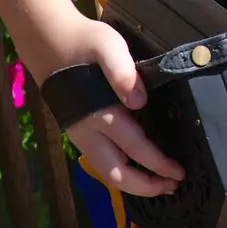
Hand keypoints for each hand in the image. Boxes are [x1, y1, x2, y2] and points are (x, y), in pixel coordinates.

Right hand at [38, 17, 184, 198]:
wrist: (47, 41)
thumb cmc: (83, 42)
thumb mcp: (107, 45)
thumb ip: (122, 71)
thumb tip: (139, 102)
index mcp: (98, 112)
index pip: (134, 148)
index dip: (158, 164)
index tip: (179, 172)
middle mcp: (86, 131)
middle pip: (116, 174)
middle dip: (145, 186)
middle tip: (172, 185)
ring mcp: (79, 135)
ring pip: (106, 172)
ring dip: (132, 183)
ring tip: (158, 183)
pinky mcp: (77, 132)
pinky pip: (100, 162)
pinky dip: (120, 172)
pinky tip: (135, 168)